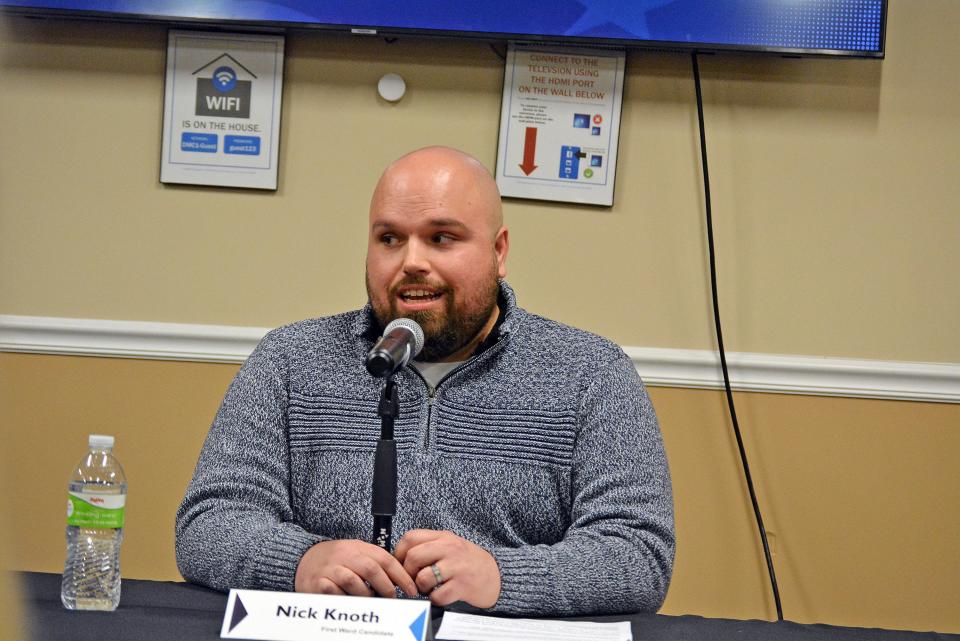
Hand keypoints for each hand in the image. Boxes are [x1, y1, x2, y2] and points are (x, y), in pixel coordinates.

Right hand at [295, 539, 417, 597]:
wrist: (304, 558)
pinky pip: (334, 593)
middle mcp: (345, 555)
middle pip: (371, 569)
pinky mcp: (318, 582)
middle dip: (386, 587)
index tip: (411, 590)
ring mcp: (330, 568)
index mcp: (358, 547)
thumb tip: (401, 581)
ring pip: (353, 582)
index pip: (385, 559)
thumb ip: (376, 564)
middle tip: (392, 599)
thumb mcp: (357, 554)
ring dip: (366, 595)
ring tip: (370, 601)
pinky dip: (345, 599)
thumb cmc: (336, 560)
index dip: (401, 576)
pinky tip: (350, 601)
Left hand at [394, 529, 500, 608]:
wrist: (496, 574)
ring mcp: (456, 567)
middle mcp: (449, 549)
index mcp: (443, 537)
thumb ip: (430, 545)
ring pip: (423, 578)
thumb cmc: (468, 561)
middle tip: (414, 579)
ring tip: (429, 588)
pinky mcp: (462, 585)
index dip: (399, 552)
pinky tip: (441, 594)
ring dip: (421, 588)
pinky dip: (435, 599)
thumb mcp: (450, 544)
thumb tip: (402, 556)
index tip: (400, 563)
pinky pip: (437, 595)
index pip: (411, 538)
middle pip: (413, 557)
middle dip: (408, 572)